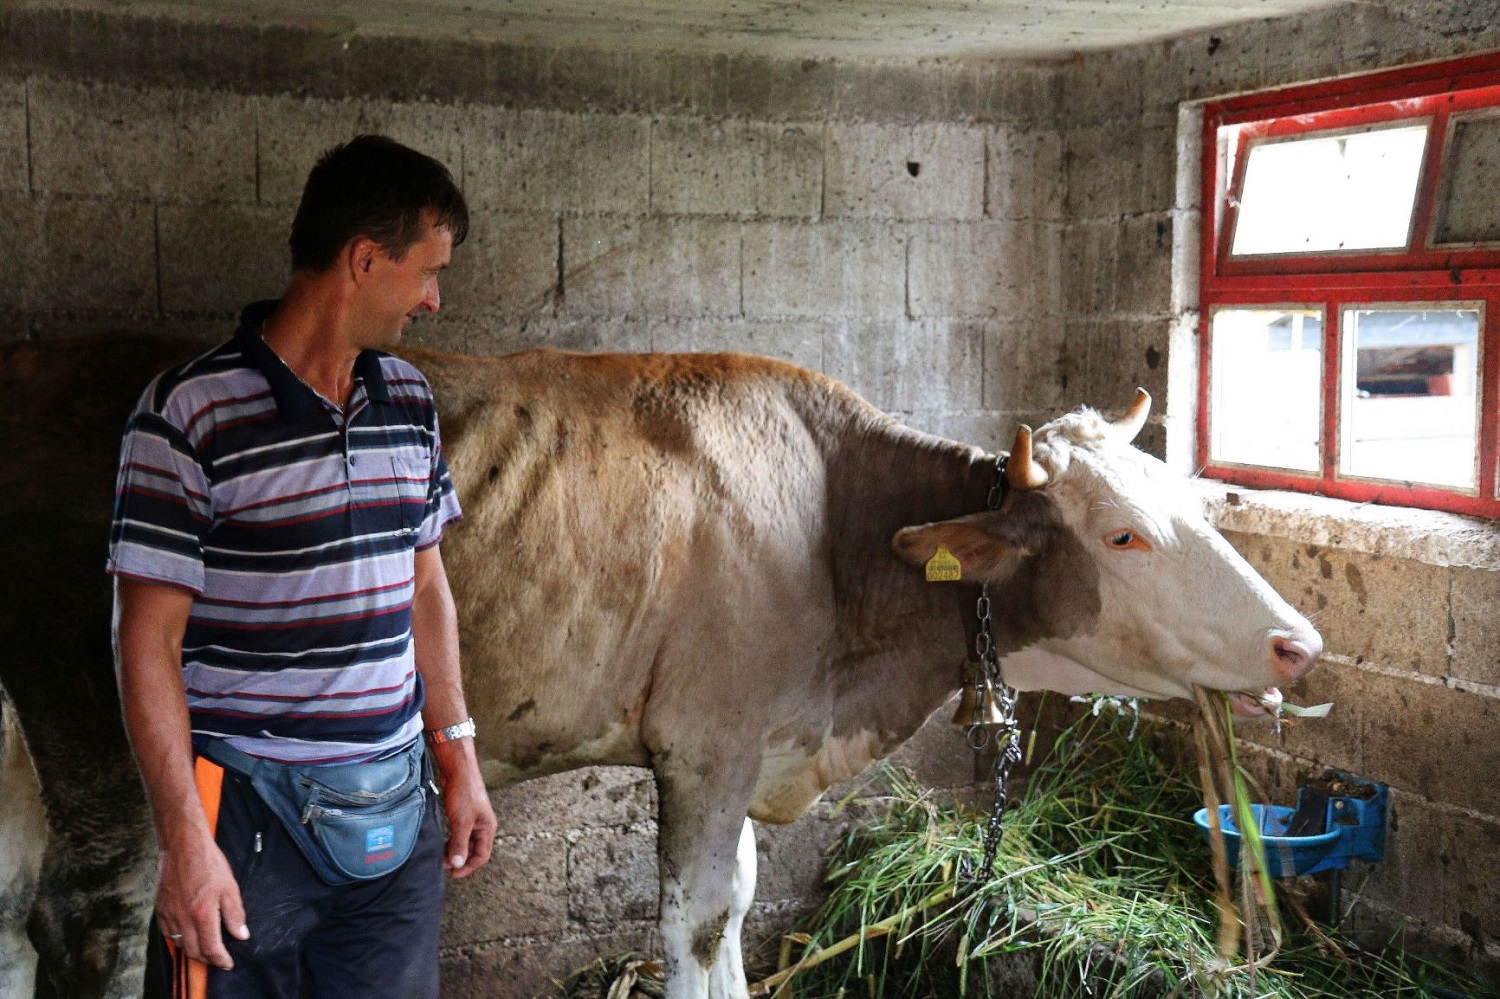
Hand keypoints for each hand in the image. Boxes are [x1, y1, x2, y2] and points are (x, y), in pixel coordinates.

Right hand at [155, 828, 249, 968]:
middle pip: (193, 950)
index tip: (227, 963)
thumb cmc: (208, 863)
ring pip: (179, 943)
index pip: (211, 948)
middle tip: (218, 957)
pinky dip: (178, 938)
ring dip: (192, 949)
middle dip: (207, 958)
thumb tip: (241, 935)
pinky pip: (167, 932)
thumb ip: (235, 914)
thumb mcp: (230, 887)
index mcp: (202, 914)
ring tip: (205, 947)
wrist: (183, 845)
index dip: (220, 959)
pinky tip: (187, 934)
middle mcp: (183, 918)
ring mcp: (169, 914)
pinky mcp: (160, 908)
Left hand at [431, 740, 495, 878]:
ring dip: (454, 851)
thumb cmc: (464, 793)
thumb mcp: (462, 821)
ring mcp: (472, 820)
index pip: (482, 856)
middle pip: (473, 851)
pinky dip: (451, 841)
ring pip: (464, 843)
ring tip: (441, 858)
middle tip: (444, 866)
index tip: (453, 874)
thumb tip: (457, 864)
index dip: (468, 867)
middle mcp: (482, 826)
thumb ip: (460, 844)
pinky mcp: (462, 815)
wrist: (457, 770)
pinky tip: (442, 844)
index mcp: (487, 828)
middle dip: (460, 860)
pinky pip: (458, 834)